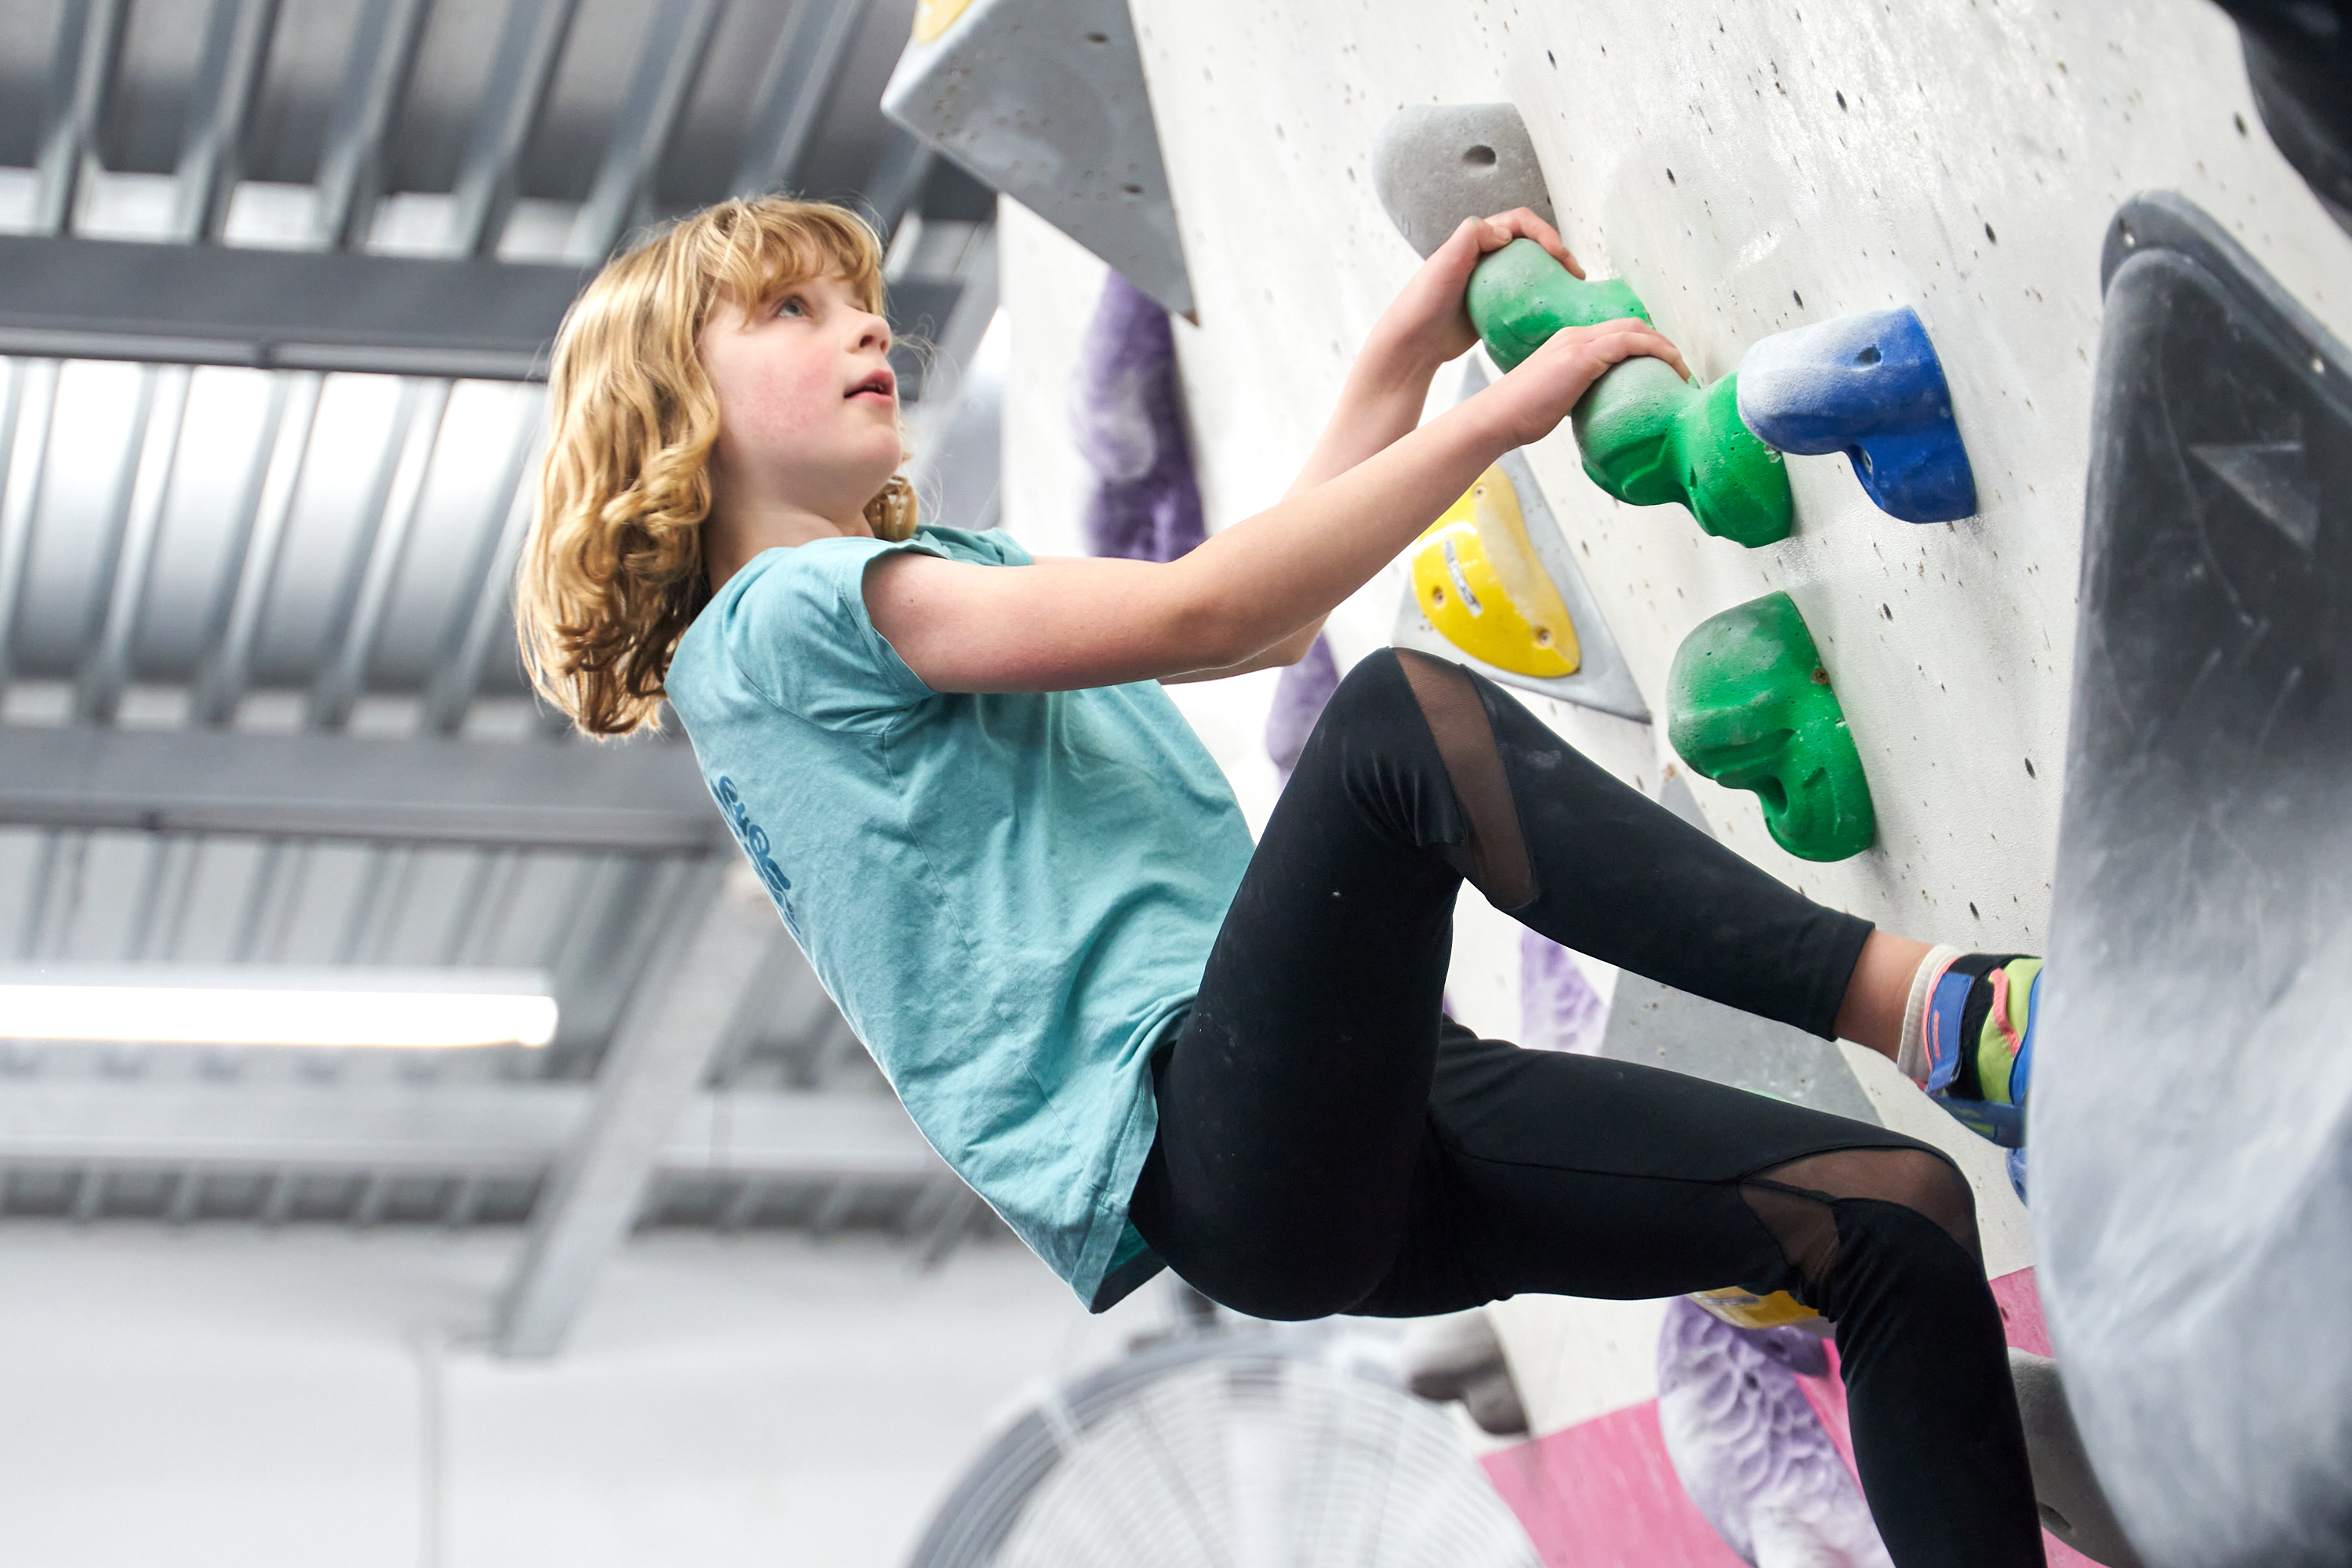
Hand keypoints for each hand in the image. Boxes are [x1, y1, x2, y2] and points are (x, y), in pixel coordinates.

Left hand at [1365, 209, 1581, 376]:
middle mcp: (1486, 255)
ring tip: (1573, 289)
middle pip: (1531, 244)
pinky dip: (1543, 297)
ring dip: (1555, 274)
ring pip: (1532, 270)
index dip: (1543, 231)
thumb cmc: (1424, 301)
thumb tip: (1506, 232)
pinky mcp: (1495, 306)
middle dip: (1558, 253)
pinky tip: (1555, 309)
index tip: (1557, 253)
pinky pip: (1525, 296)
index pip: (1520, 222)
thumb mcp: (1445, 261)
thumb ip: (1472, 236)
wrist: (1413, 343)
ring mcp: (1492, 282)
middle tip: (1575, 273)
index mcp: (1476, 238)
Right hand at [1478, 317, 1691, 448]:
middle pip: (1631, 325)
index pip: (1615, 333)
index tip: (1661, 369)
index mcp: (1568, 343)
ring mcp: (1578, 342)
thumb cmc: (1519, 417)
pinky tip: (1671, 369)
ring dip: (1665, 347)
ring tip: (1681, 371)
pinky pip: (1630, 343)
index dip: (1644, 345)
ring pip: (1635, 330)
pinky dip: (1656, 351)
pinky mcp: (1583, 356)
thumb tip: (1597, 414)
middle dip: (1660, 343)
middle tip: (1678, 370)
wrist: (1496, 417)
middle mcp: (1575, 335)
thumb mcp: (1554, 400)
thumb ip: (1576, 397)